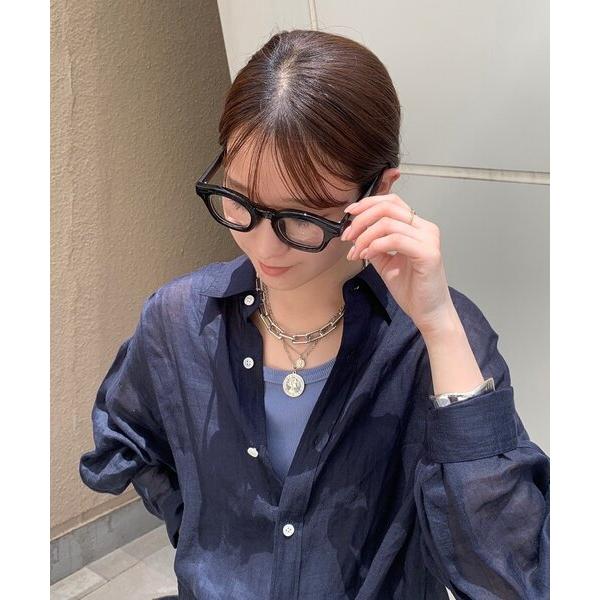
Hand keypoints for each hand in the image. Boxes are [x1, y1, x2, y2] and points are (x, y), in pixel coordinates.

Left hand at [341, 193, 456, 336]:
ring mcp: (429, 239)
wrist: (428, 313)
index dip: (367, 203)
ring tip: (356, 252)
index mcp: (418, 227)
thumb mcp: (386, 262)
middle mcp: (426, 228)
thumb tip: (355, 233)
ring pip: (388, 223)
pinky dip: (375, 245)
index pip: (392, 202)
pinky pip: (395, 239)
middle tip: (347, 236)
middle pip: (388, 207)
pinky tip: (367, 256)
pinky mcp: (428, 253)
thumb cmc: (412, 289)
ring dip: (364, 236)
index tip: (349, 214)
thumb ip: (374, 244)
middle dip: (362, 219)